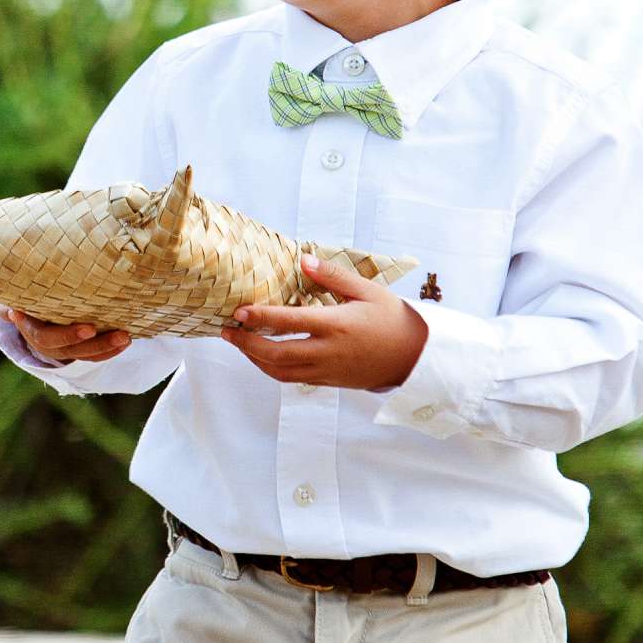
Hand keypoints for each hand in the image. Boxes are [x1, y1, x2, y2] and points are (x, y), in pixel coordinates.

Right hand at [2, 304, 132, 364]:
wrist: (27, 310)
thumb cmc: (24, 293)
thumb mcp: (13, 292)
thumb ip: (12, 294)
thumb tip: (7, 304)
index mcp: (30, 328)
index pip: (44, 336)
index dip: (64, 334)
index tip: (87, 328)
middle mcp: (46, 343)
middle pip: (66, 347)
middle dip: (87, 341)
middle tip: (106, 332)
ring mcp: (63, 349)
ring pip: (84, 354)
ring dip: (105, 347)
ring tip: (125, 337)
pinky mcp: (77, 349)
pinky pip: (94, 356)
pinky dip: (110, 350)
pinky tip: (126, 341)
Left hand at [221, 254, 428, 389]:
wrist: (415, 358)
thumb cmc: (393, 319)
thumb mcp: (366, 290)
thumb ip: (331, 276)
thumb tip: (303, 259)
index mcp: (336, 325)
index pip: (289, 322)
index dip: (259, 317)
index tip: (238, 311)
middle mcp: (328, 352)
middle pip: (276, 355)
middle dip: (246, 344)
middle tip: (227, 331)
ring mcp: (327, 371)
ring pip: (281, 373)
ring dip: (255, 359)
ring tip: (240, 342)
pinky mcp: (329, 382)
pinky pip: (293, 379)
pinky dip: (272, 369)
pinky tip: (264, 355)